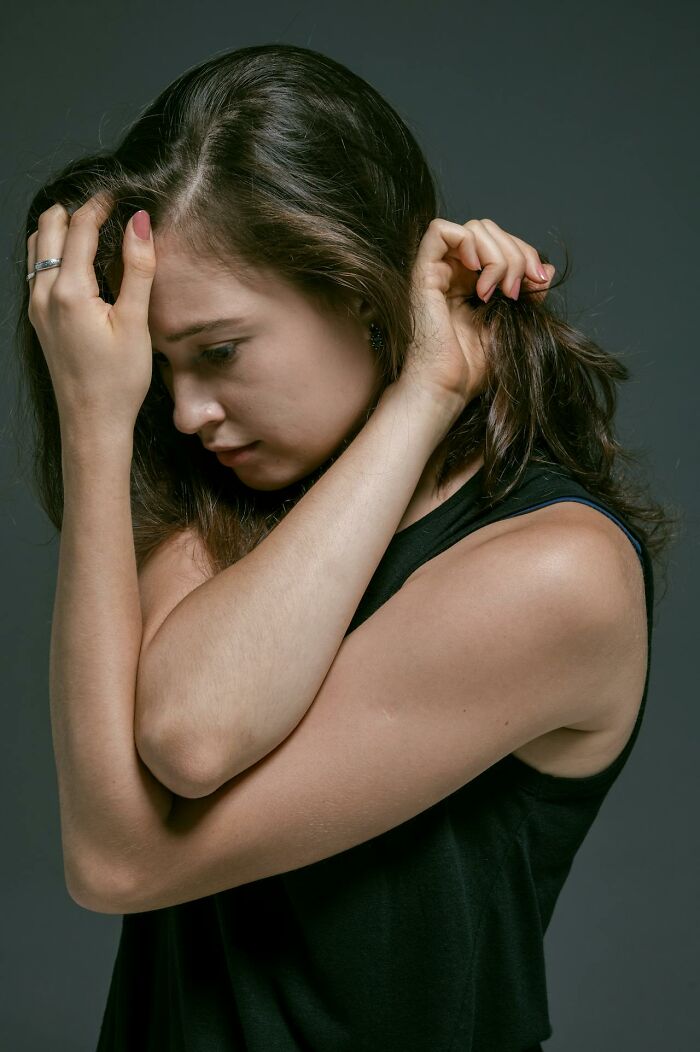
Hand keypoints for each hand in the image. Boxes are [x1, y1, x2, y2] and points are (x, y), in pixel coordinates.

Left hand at [26, 193, 156, 429]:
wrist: (92, 422)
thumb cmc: (118, 381)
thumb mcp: (136, 323)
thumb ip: (138, 269)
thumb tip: (140, 223)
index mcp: (70, 291)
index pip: (79, 227)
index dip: (101, 205)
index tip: (121, 195)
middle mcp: (44, 293)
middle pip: (49, 226)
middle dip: (77, 210)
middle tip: (109, 211)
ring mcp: (36, 305)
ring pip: (38, 245)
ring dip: (62, 229)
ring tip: (95, 231)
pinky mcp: (38, 317)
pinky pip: (38, 268)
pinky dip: (55, 251)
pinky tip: (81, 261)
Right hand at [395, 217, 554, 414]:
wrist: (448, 388)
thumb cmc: (473, 367)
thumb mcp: (513, 323)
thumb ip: (529, 294)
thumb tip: (546, 270)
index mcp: (473, 281)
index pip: (502, 242)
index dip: (526, 252)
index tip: (538, 281)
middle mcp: (454, 272)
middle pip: (490, 230)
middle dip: (516, 252)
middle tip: (517, 290)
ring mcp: (438, 271)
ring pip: (473, 228)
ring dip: (498, 254)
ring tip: (500, 290)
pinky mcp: (423, 274)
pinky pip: (440, 231)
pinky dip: (468, 242)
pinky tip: (479, 271)